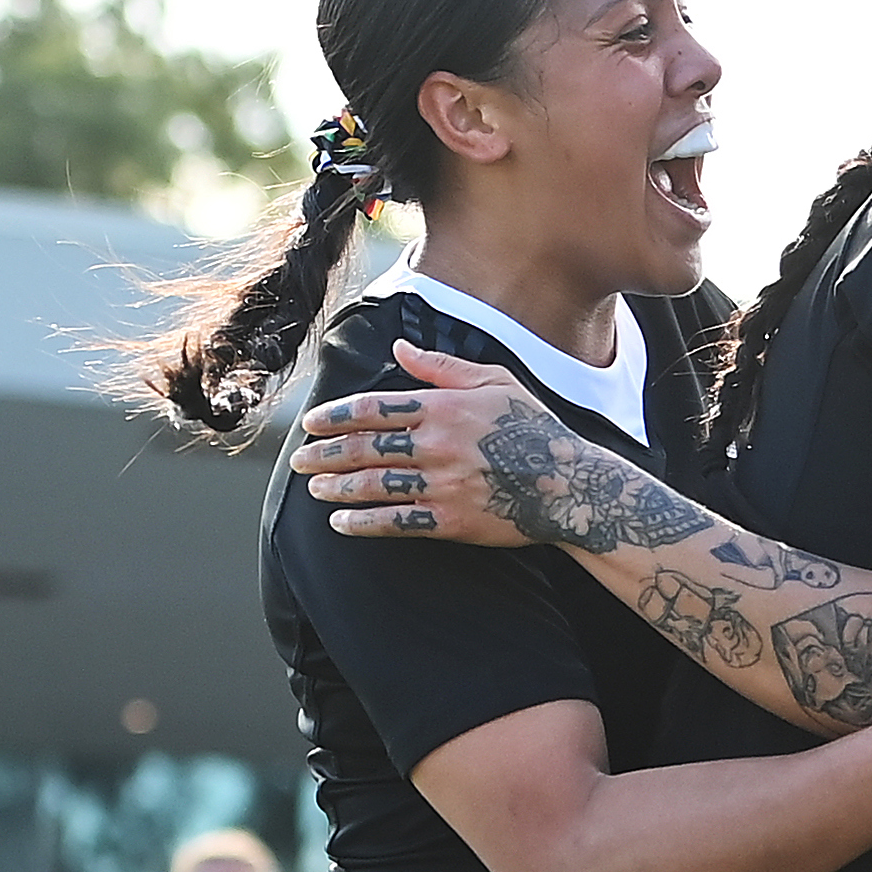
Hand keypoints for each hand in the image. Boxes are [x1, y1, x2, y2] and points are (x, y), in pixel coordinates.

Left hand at [293, 344, 538, 546]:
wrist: (571, 484)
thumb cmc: (535, 428)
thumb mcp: (494, 382)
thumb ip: (441, 366)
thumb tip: (398, 347)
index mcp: (443, 407)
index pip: (374, 408)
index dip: (336, 416)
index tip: (312, 424)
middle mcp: (437, 444)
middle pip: (365, 448)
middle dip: (325, 454)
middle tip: (300, 459)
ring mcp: (443, 484)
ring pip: (375, 485)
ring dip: (337, 487)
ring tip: (315, 488)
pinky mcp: (451, 520)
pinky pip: (397, 523)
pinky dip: (364, 523)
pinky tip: (342, 523)